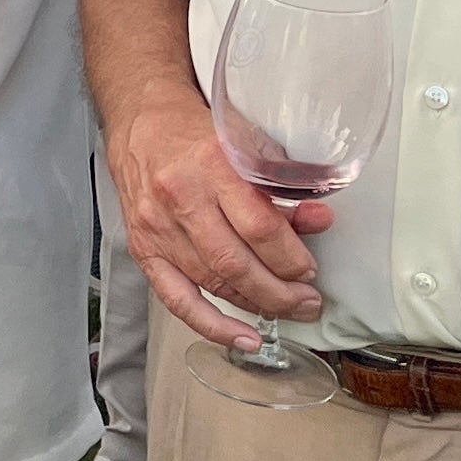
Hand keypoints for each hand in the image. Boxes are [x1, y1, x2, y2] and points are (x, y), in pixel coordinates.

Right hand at [106, 102, 332, 353]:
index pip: (259, 228)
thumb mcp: (246, 145)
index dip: (291, 258)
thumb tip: (319, 220)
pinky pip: (177, 299)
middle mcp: (181, 198)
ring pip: (213, 283)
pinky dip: (211, 324)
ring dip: (256, 306)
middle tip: (307, 302)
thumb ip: (282, 186)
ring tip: (286, 311)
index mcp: (212, 164)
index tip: (310, 270)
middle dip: (280, 292)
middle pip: (236, 263)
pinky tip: (242, 338)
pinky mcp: (144, 249)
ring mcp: (158, 227)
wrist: (141, 122)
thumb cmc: (195, 132)